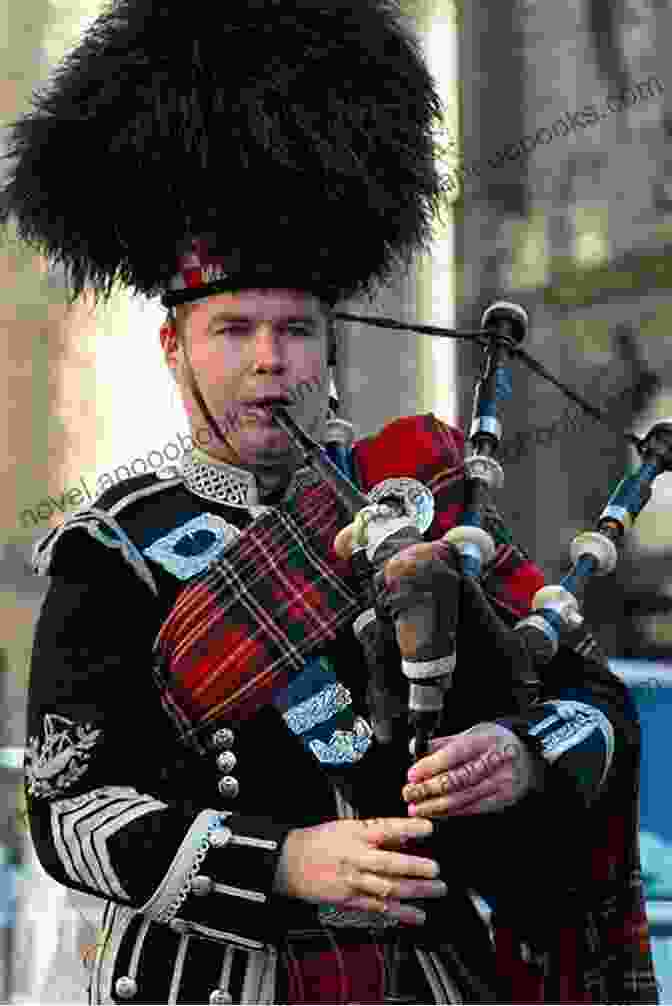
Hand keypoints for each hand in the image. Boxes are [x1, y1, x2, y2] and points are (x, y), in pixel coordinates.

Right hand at [272, 817, 446, 924]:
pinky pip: (378, 908)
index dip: (408, 828)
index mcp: (355, 834)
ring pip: (388, 888)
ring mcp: (352, 881)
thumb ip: (375, 832)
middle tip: (436, 869)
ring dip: (415, 891)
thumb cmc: (319, 842)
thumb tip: (403, 835)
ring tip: (436, 890)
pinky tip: (417, 915)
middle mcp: (355, 858)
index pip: (385, 828)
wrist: (290, 863)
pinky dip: (400, 913)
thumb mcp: (346, 827)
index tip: (428, 828)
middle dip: (415, 867)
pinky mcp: (349, 900)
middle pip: (389, 864)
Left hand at [402, 723, 543, 817]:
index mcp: (484, 741)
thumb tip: (415, 748)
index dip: (432, 765)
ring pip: (464, 797)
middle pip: (458, 779)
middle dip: (429, 789)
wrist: (527, 755)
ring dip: (436, 805)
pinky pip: (472, 808)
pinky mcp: (502, 799)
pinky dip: (451, 812)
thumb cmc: (495, 742)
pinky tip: (436, 813)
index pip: (455, 754)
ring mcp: (500, 783)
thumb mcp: (471, 733)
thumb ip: (442, 743)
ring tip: (417, 808)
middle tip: (409, 793)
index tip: (413, 774)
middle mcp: (494, 763)